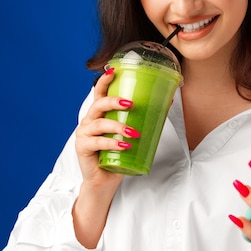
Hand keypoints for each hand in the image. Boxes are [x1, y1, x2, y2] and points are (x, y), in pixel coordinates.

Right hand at [74, 67, 137, 189]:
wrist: (105, 179)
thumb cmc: (118, 153)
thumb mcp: (130, 133)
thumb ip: (144, 118)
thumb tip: (168, 101)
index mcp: (100, 114)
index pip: (99, 93)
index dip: (104, 81)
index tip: (113, 70)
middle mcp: (89, 120)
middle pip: (98, 104)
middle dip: (114, 102)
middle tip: (131, 104)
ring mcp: (84, 134)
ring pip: (99, 124)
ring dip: (117, 127)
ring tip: (134, 133)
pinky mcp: (82, 148)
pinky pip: (96, 143)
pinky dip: (111, 143)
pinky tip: (123, 145)